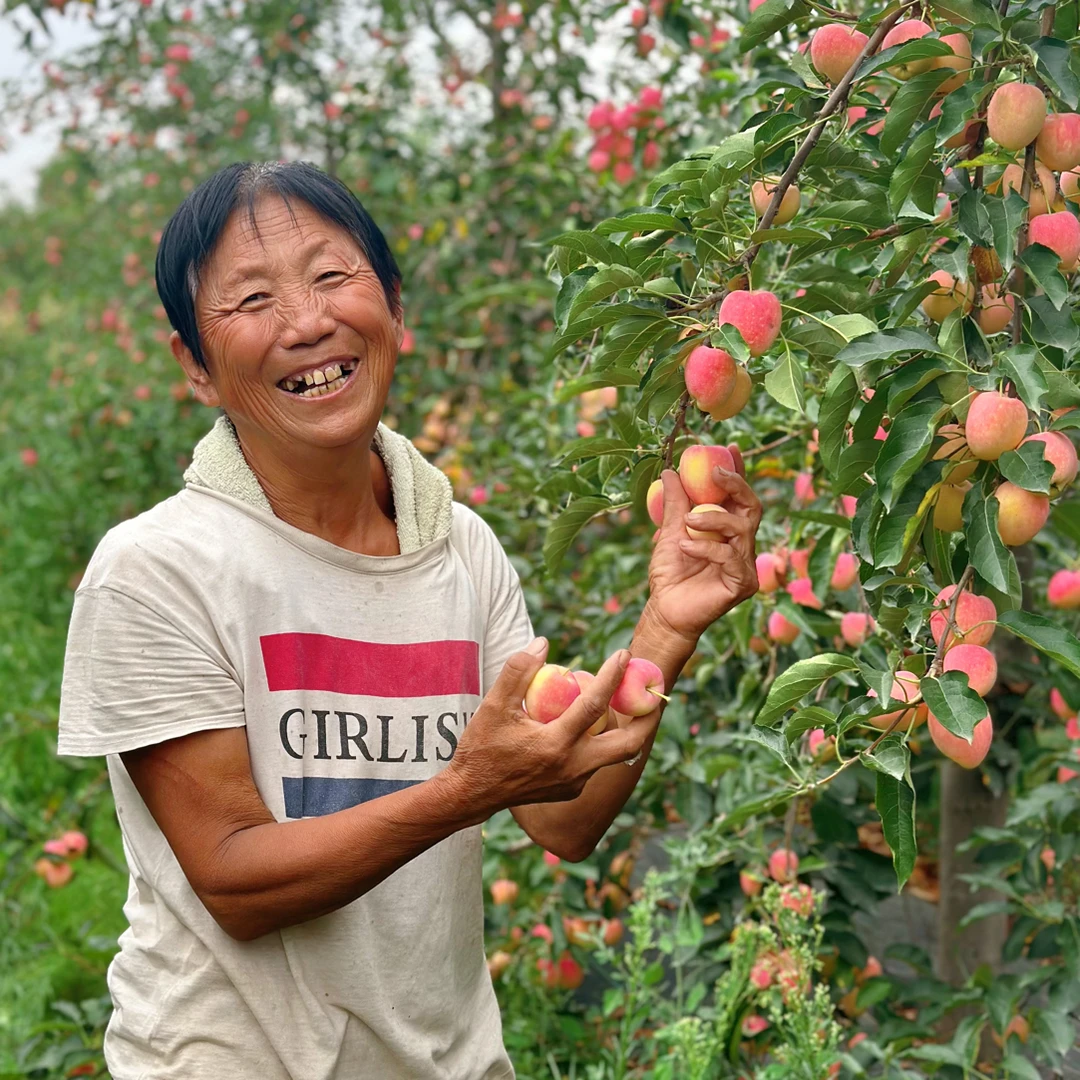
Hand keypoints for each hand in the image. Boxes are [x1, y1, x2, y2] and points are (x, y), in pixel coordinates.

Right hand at [447, 640, 655, 813]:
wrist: (472, 794)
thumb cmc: (482, 746)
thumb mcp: (493, 705)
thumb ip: (518, 671)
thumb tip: (544, 643)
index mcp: (556, 744)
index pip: (594, 705)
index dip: (612, 676)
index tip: (624, 654)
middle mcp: (573, 767)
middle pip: (629, 744)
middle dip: (647, 718)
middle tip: (651, 693)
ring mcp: (575, 782)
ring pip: (614, 755)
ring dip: (623, 729)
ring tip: (622, 704)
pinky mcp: (572, 790)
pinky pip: (596, 764)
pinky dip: (600, 742)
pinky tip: (589, 726)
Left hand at [646, 444, 761, 642]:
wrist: (665, 610)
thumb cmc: (670, 575)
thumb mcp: (669, 532)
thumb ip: (674, 504)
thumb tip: (670, 471)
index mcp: (727, 529)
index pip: (738, 496)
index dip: (738, 471)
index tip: (730, 447)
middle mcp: (742, 544)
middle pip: (752, 506)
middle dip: (737, 485)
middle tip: (716, 474)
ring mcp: (745, 564)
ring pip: (742, 528)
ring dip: (713, 520)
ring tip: (687, 523)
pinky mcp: (743, 583)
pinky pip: (730, 556)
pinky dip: (706, 548)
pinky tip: (685, 546)